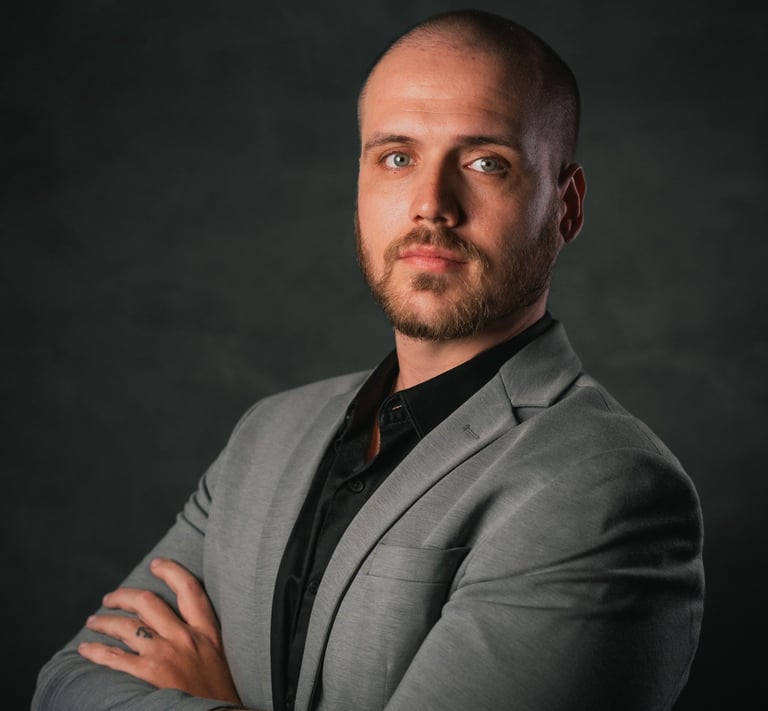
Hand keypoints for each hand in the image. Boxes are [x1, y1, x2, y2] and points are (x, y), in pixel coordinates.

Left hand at [79, 558, 241, 704]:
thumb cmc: (218, 691)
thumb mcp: (219, 655)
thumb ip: (202, 637)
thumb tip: (180, 623)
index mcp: (206, 631)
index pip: (189, 588)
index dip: (171, 570)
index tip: (156, 564)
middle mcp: (185, 637)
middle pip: (149, 601)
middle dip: (125, 595)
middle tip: (111, 597)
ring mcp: (166, 655)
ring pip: (128, 626)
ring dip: (105, 621)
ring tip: (94, 621)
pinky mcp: (150, 675)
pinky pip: (116, 658)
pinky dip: (96, 651)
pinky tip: (85, 649)